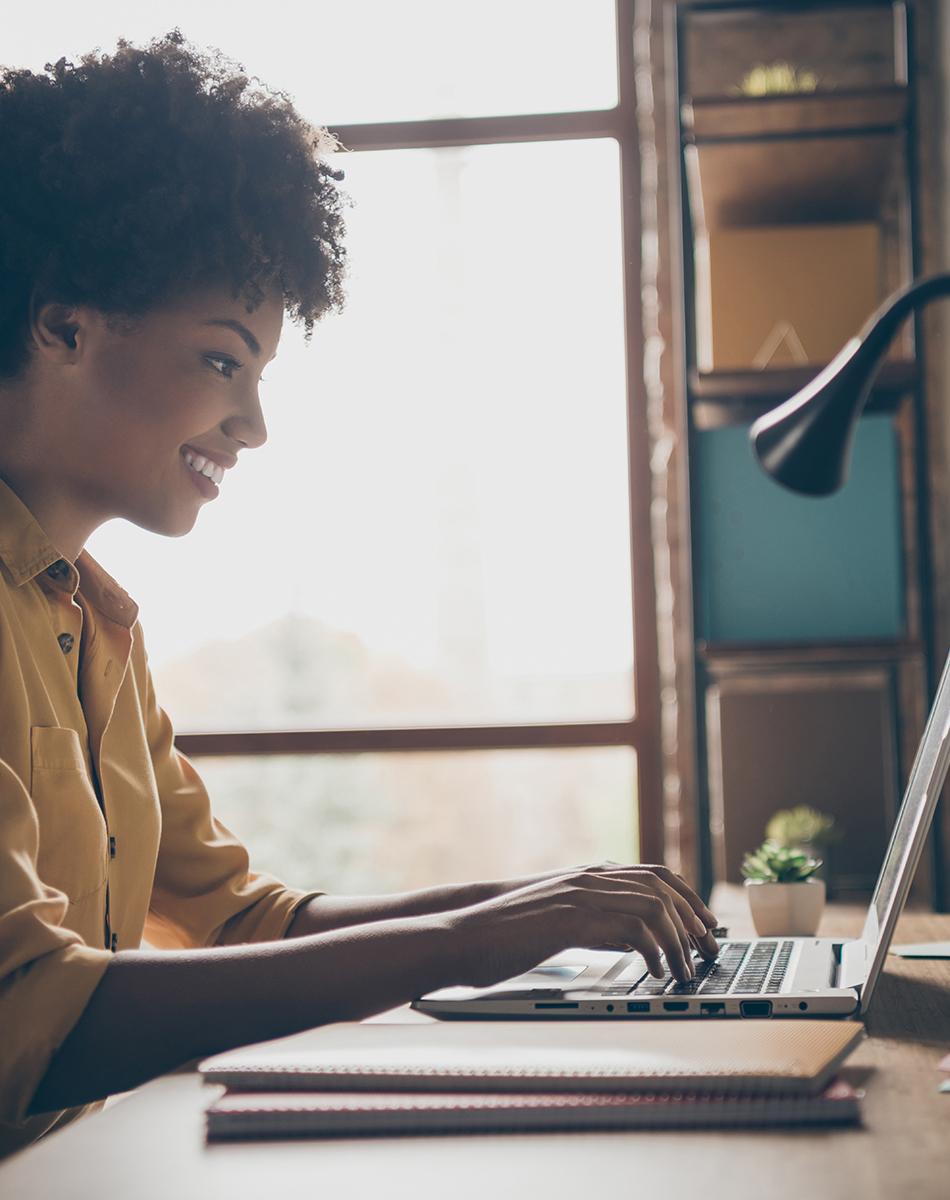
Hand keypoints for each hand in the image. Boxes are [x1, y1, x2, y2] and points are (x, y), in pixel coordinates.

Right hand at [450, 864, 717, 987]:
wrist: (465, 934)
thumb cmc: (508, 935)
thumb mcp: (561, 923)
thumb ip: (595, 922)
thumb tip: (631, 938)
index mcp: (588, 876)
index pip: (656, 874)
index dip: (689, 897)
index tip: (708, 925)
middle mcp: (589, 879)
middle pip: (663, 885)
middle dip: (693, 918)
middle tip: (708, 951)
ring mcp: (580, 896)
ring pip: (652, 905)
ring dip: (678, 940)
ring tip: (686, 970)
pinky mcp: (572, 920)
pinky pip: (630, 928)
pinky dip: (653, 951)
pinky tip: (655, 973)